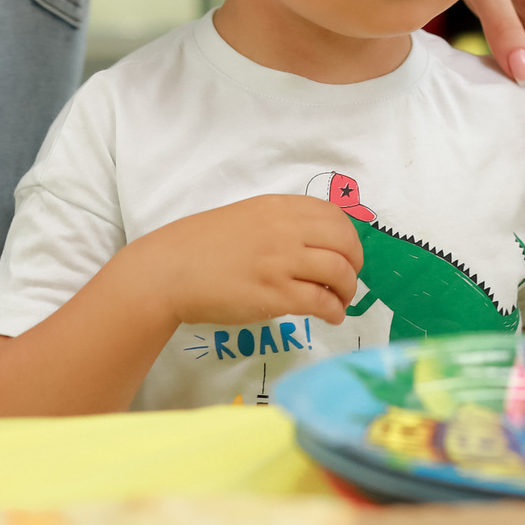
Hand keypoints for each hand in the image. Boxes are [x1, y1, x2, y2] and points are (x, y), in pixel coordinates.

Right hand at [126, 194, 364, 327]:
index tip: (346, 253)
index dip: (349, 238)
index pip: (335, 215)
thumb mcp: (246, 218)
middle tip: (348, 279)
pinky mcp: (275, 294)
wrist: (169, 270)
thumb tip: (313, 243)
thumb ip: (280, 224)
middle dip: (355, 264)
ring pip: (339, 273)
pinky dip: (334, 311)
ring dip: (347, 290)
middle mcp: (285, 230)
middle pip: (345, 243)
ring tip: (340, 301)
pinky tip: (330, 316)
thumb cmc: (201, 246)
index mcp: (278, 207)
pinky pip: (321, 301)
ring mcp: (281, 262)